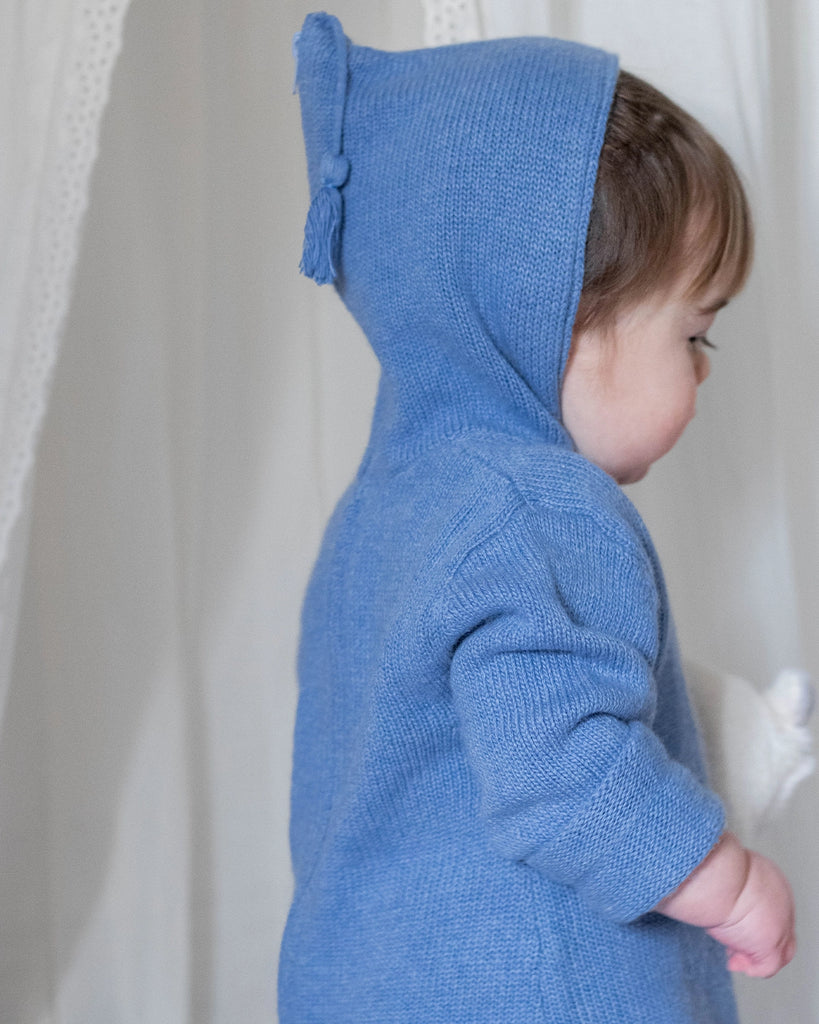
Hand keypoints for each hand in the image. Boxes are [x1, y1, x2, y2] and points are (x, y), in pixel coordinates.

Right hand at [655, 832, 794, 977]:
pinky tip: (732, 963)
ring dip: (754, 956)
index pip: (772, 907)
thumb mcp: (722, 870)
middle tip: (732, 947)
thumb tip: (705, 881)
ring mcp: (780, 923)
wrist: (712, 875)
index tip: (733, 927)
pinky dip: (752, 968)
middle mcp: (782, 900)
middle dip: (755, 940)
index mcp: (770, 878)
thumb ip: (727, 881)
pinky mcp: (770, 943)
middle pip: (779, 930)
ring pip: (780, 951)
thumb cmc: (706, 866)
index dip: (753, 921)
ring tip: (732, 958)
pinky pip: (768, 966)